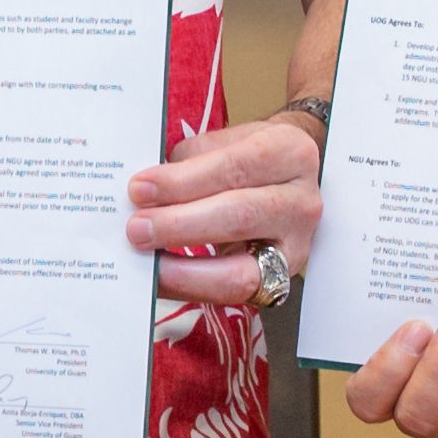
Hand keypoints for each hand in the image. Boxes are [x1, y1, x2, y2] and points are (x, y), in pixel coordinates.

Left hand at [127, 112, 323, 306]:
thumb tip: (142, 192)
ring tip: (146, 259)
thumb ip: (188, 162)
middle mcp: (301, 201)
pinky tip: (163, 277)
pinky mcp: (281, 281)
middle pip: (240, 216)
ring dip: (185, 267)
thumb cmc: (250, 159)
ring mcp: (297, 247)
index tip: (139, 189)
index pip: (235, 167)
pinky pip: (234, 294)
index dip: (184, 181)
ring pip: (241, 267)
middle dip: (180, 225)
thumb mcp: (227, 142)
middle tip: (136, 228)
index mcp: (288, 152)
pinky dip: (193, 287)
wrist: (290, 182)